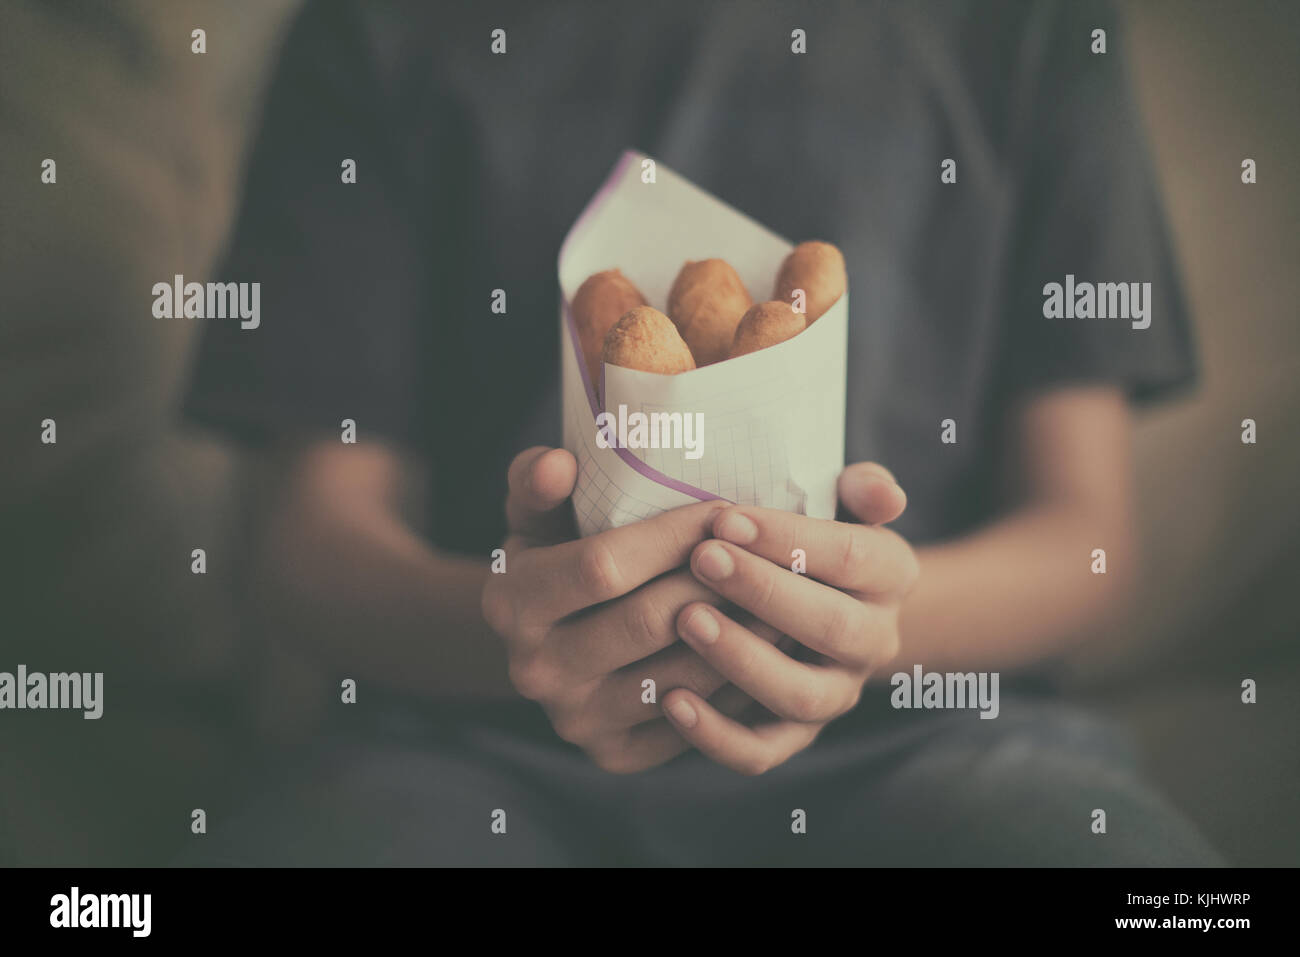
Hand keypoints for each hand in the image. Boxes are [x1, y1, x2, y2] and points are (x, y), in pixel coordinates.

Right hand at [481, 447, 770, 772]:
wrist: (545, 643)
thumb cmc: (555, 555)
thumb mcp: (536, 513)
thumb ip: (538, 482)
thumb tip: (561, 462)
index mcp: (511, 603)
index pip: (604, 566)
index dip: (672, 536)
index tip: (723, 510)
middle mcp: (535, 671)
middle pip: (649, 621)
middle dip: (717, 582)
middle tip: (772, 552)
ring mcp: (576, 720)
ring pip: (681, 674)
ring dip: (743, 633)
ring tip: (788, 593)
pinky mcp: (616, 755)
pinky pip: (694, 719)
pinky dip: (739, 681)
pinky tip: (768, 643)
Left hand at [661, 463, 918, 773]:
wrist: (826, 604)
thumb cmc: (813, 540)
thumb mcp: (843, 504)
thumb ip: (861, 490)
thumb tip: (877, 491)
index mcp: (891, 575)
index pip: (852, 557)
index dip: (789, 538)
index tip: (726, 518)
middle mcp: (874, 641)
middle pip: (832, 626)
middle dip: (763, 591)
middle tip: (702, 559)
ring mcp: (836, 694)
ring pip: (799, 695)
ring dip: (742, 659)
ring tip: (687, 620)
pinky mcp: (796, 736)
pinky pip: (762, 751)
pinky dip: (717, 735)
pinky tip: (671, 703)